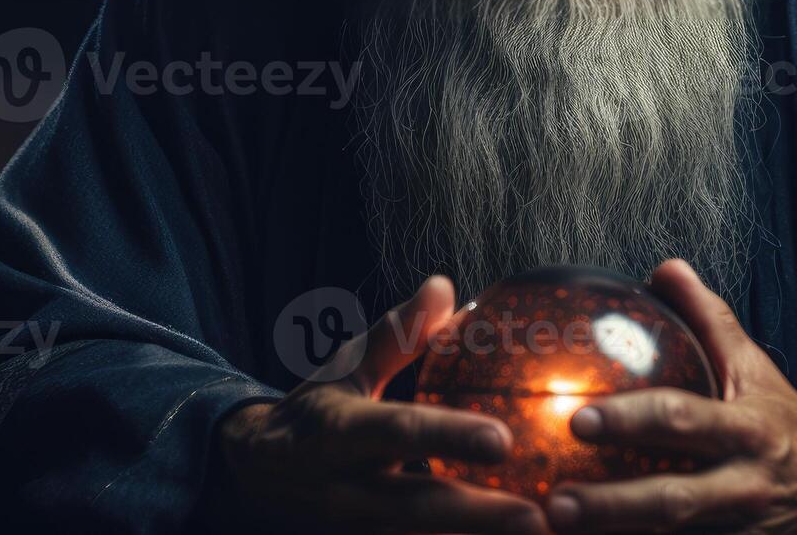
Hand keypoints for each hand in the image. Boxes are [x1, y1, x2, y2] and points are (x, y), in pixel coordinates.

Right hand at [219, 275, 548, 533]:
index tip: (502, 439)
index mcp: (337, 432)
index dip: (449, 435)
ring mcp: (355, 530)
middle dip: (479, 515)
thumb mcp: (345, 367)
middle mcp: (344, 490)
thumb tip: (444, 287)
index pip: (399, 431)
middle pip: (417, 506)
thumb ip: (397, 333)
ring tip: (542, 532)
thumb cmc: (315, 411)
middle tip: (539, 516)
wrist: (255, 476)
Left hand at [543, 260, 796, 532]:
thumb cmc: (785, 422)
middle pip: (674, 501)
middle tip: (556, 503)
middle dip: (613, 505)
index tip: (581, 419)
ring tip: (557, 533)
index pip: (684, 421)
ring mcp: (742, 530)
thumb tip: (664, 268)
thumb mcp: (754, 369)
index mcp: (748, 430)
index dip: (632, 420)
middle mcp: (746, 485)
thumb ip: (709, 319)